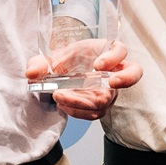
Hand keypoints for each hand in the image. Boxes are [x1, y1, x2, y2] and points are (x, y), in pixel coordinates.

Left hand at [25, 40, 142, 119]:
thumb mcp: (52, 58)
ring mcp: (110, 90)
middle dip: (125, 79)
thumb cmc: (66, 62)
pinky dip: (79, 112)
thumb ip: (40, 63)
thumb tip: (31, 73)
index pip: (120, 51)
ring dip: (85, 101)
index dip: (113, 58)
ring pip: (108, 100)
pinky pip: (96, 113)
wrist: (62, 76)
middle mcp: (114, 71)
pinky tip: (64, 105)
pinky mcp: (101, 105)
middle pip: (134, 73)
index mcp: (106, 51)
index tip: (98, 65)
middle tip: (112, 83)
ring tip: (61, 97)